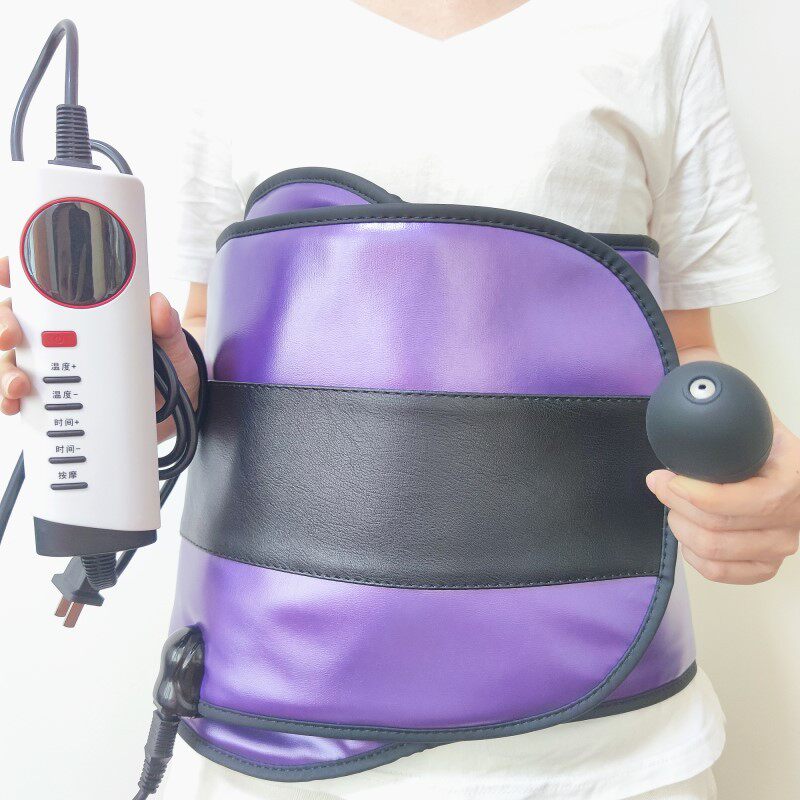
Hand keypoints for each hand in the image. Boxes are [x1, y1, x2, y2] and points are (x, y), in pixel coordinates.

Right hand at [0, 256, 198, 440]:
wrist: (180, 408)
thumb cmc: (171, 366)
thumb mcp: (174, 345)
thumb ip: (166, 326)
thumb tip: (160, 305)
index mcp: (91, 313)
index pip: (47, 285)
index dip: (18, 271)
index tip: (5, 270)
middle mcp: (68, 336)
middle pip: (16, 320)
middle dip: (4, 324)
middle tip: (10, 337)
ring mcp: (59, 367)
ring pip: (14, 360)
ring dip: (6, 369)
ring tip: (19, 385)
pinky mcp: (59, 397)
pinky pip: (26, 397)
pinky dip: (12, 400)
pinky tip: (14, 405)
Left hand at [647, 417, 799, 583]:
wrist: (786, 467)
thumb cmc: (764, 443)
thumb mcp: (755, 419)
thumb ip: (727, 407)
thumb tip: (693, 385)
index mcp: (791, 480)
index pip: (733, 501)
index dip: (690, 493)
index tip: (666, 477)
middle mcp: (792, 518)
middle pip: (716, 528)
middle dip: (676, 505)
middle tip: (661, 485)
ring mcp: (781, 545)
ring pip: (714, 551)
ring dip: (681, 529)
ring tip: (674, 506)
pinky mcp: (766, 565)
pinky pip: (721, 573)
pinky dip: (694, 556)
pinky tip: (688, 535)